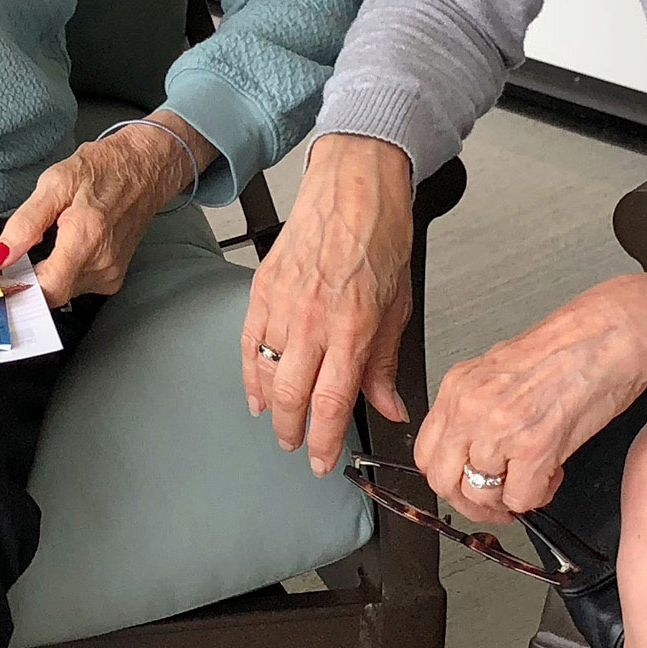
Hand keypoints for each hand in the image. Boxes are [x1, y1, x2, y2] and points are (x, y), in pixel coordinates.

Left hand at [0, 113, 212, 306]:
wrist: (146, 168)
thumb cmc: (105, 169)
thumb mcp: (55, 182)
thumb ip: (25, 222)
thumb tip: (2, 255)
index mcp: (86, 236)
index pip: (47, 289)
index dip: (20, 287)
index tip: (5, 275)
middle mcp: (102, 261)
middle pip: (52, 293)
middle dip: (31, 276)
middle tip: (24, 250)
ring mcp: (111, 272)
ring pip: (64, 291)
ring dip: (49, 273)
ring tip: (54, 239)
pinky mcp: (114, 277)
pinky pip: (78, 286)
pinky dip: (66, 272)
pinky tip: (70, 247)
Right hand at [243, 132, 415, 475]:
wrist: (354, 185)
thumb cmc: (381, 236)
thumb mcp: (398, 306)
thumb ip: (385, 363)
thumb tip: (390, 407)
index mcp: (353, 328)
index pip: (332, 404)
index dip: (325, 442)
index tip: (324, 463)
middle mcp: (314, 321)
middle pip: (291, 397)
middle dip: (293, 433)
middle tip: (298, 448)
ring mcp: (283, 304)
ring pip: (264, 374)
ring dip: (269, 408)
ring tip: (279, 425)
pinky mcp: (262, 287)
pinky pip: (248, 343)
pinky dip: (248, 373)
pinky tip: (255, 391)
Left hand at [416, 271, 646, 522]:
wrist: (607, 337)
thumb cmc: (566, 348)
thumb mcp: (498, 370)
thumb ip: (475, 408)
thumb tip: (468, 447)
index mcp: (459, 387)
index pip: (426, 454)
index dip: (447, 479)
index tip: (466, 484)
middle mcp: (471, 408)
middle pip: (445, 482)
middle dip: (472, 501)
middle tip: (496, 499)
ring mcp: (500, 430)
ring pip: (483, 496)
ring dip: (509, 498)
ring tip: (533, 477)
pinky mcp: (536, 448)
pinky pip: (522, 500)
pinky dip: (539, 496)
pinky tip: (552, 473)